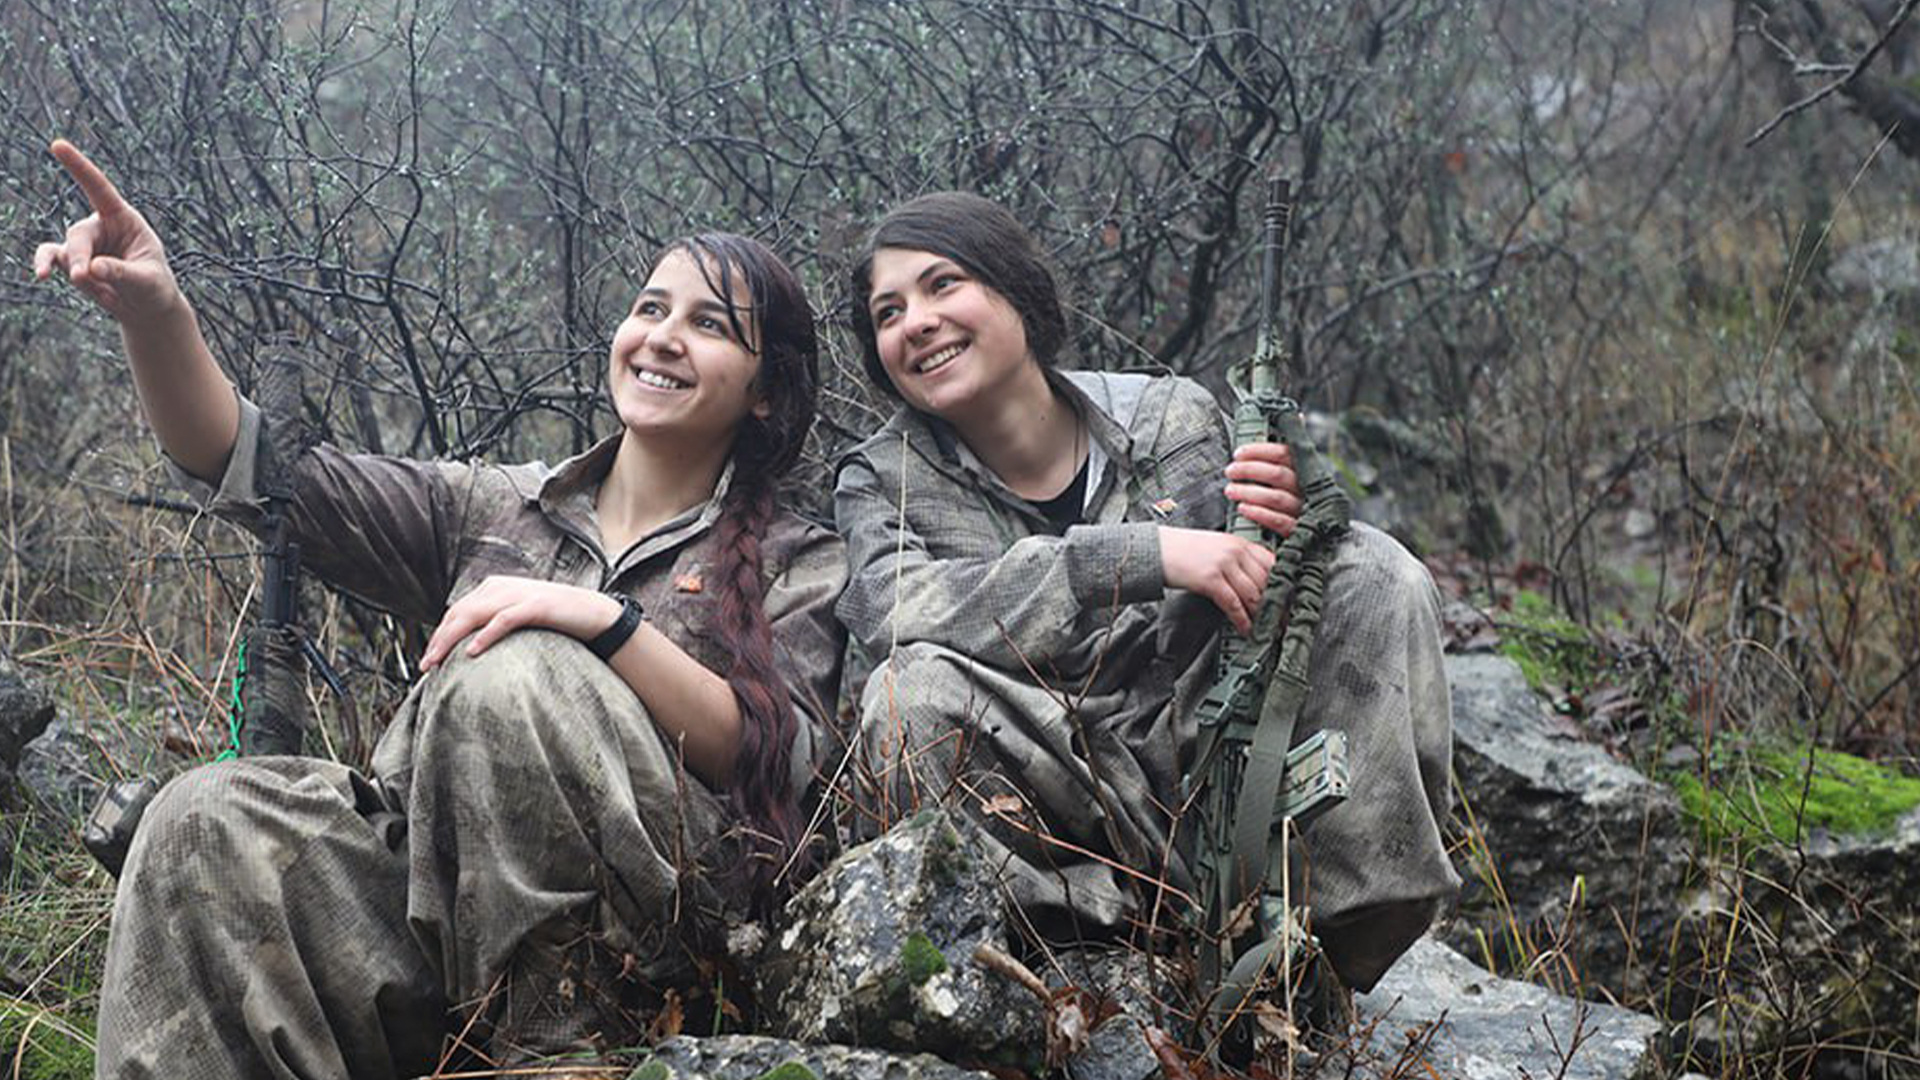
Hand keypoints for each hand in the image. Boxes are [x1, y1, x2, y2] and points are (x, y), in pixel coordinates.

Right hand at [32, 140, 183, 323]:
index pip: (100, 189)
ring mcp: (84, 244)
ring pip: (68, 250)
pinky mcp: (71, 260)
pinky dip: (45, 263)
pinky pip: (51, 256)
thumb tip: (91, 268)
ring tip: (85, 284)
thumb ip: (122, 273)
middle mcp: (101, 226)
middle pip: (80, 233)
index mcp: (124, 218)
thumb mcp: (147, 280)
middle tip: (82, 277)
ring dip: (76, 270)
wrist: (146, 307)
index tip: (57, 144)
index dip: (79, 167)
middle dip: (79, 256)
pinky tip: (42, 274)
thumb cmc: (154, 287)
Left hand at [419, 576, 622, 670]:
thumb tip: (467, 646)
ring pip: (473, 615)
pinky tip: (472, 652)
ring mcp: (518, 594)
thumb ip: (494, 621)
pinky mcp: (535, 605)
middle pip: (459, 613)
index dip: (439, 634)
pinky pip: (503, 620)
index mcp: (493, 587)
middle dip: (439, 640)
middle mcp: (500, 587)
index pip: (456, 611)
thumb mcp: (517, 616)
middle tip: (425, 666)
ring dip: (451, 639)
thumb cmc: (553, 620)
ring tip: (438, 662)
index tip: (429, 660)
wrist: (592, 612)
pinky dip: (485, 635)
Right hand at [1158, 526, 1275, 634]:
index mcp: (1240, 542)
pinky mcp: (1210, 579)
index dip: (1283, 585)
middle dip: (1276, 604)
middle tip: (1282, 621)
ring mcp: (1223, 564)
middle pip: (1267, 581)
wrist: (1156, 549)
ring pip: (1253, 594)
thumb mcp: (1217, 548)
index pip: (1273, 563)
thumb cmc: (1184, 551)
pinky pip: (1234, 604)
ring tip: (1266, 629)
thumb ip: (1238, 560)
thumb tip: (1257, 584)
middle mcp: (1235, 550)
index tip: (1288, 602)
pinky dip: (1242, 620)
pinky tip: (1245, 629)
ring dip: (1261, 615)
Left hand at [1225, 441, 1301, 537]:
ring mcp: (1302, 510)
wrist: (1296, 540)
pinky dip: (1259, 513)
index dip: (1259, 451)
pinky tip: (1242, 508)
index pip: (1283, 454)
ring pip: (1276, 497)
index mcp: (1300, 473)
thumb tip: (1241, 458)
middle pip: (1278, 474)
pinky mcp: (1297, 530)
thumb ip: (1265, 470)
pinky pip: (1279, 521)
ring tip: (1230, 490)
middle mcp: (1304, 489)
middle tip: (1230, 471)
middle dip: (1249, 470)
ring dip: (1248, 492)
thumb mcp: (1277, 484)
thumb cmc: (1279, 506)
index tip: (1238, 454)